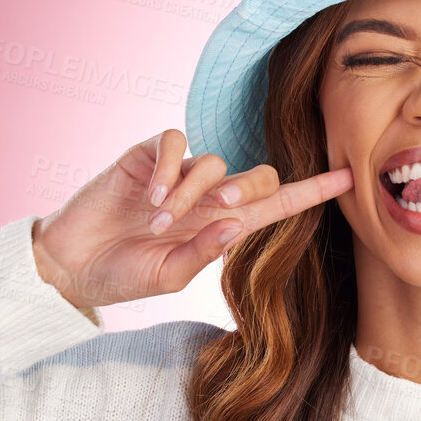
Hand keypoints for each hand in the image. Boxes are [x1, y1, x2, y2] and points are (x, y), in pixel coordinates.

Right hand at [32, 128, 353, 308]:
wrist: (71, 266)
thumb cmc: (123, 275)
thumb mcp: (169, 277)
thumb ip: (205, 253)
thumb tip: (237, 225)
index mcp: (222, 227)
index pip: (277, 205)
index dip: (312, 191)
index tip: (349, 178)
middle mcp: (206, 196)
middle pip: (256, 174)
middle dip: (248, 187)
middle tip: (219, 208)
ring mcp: (178, 174)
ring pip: (213, 161)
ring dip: (192, 192)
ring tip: (160, 223)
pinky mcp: (147, 157)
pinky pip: (174, 144)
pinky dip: (169, 169)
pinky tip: (151, 199)